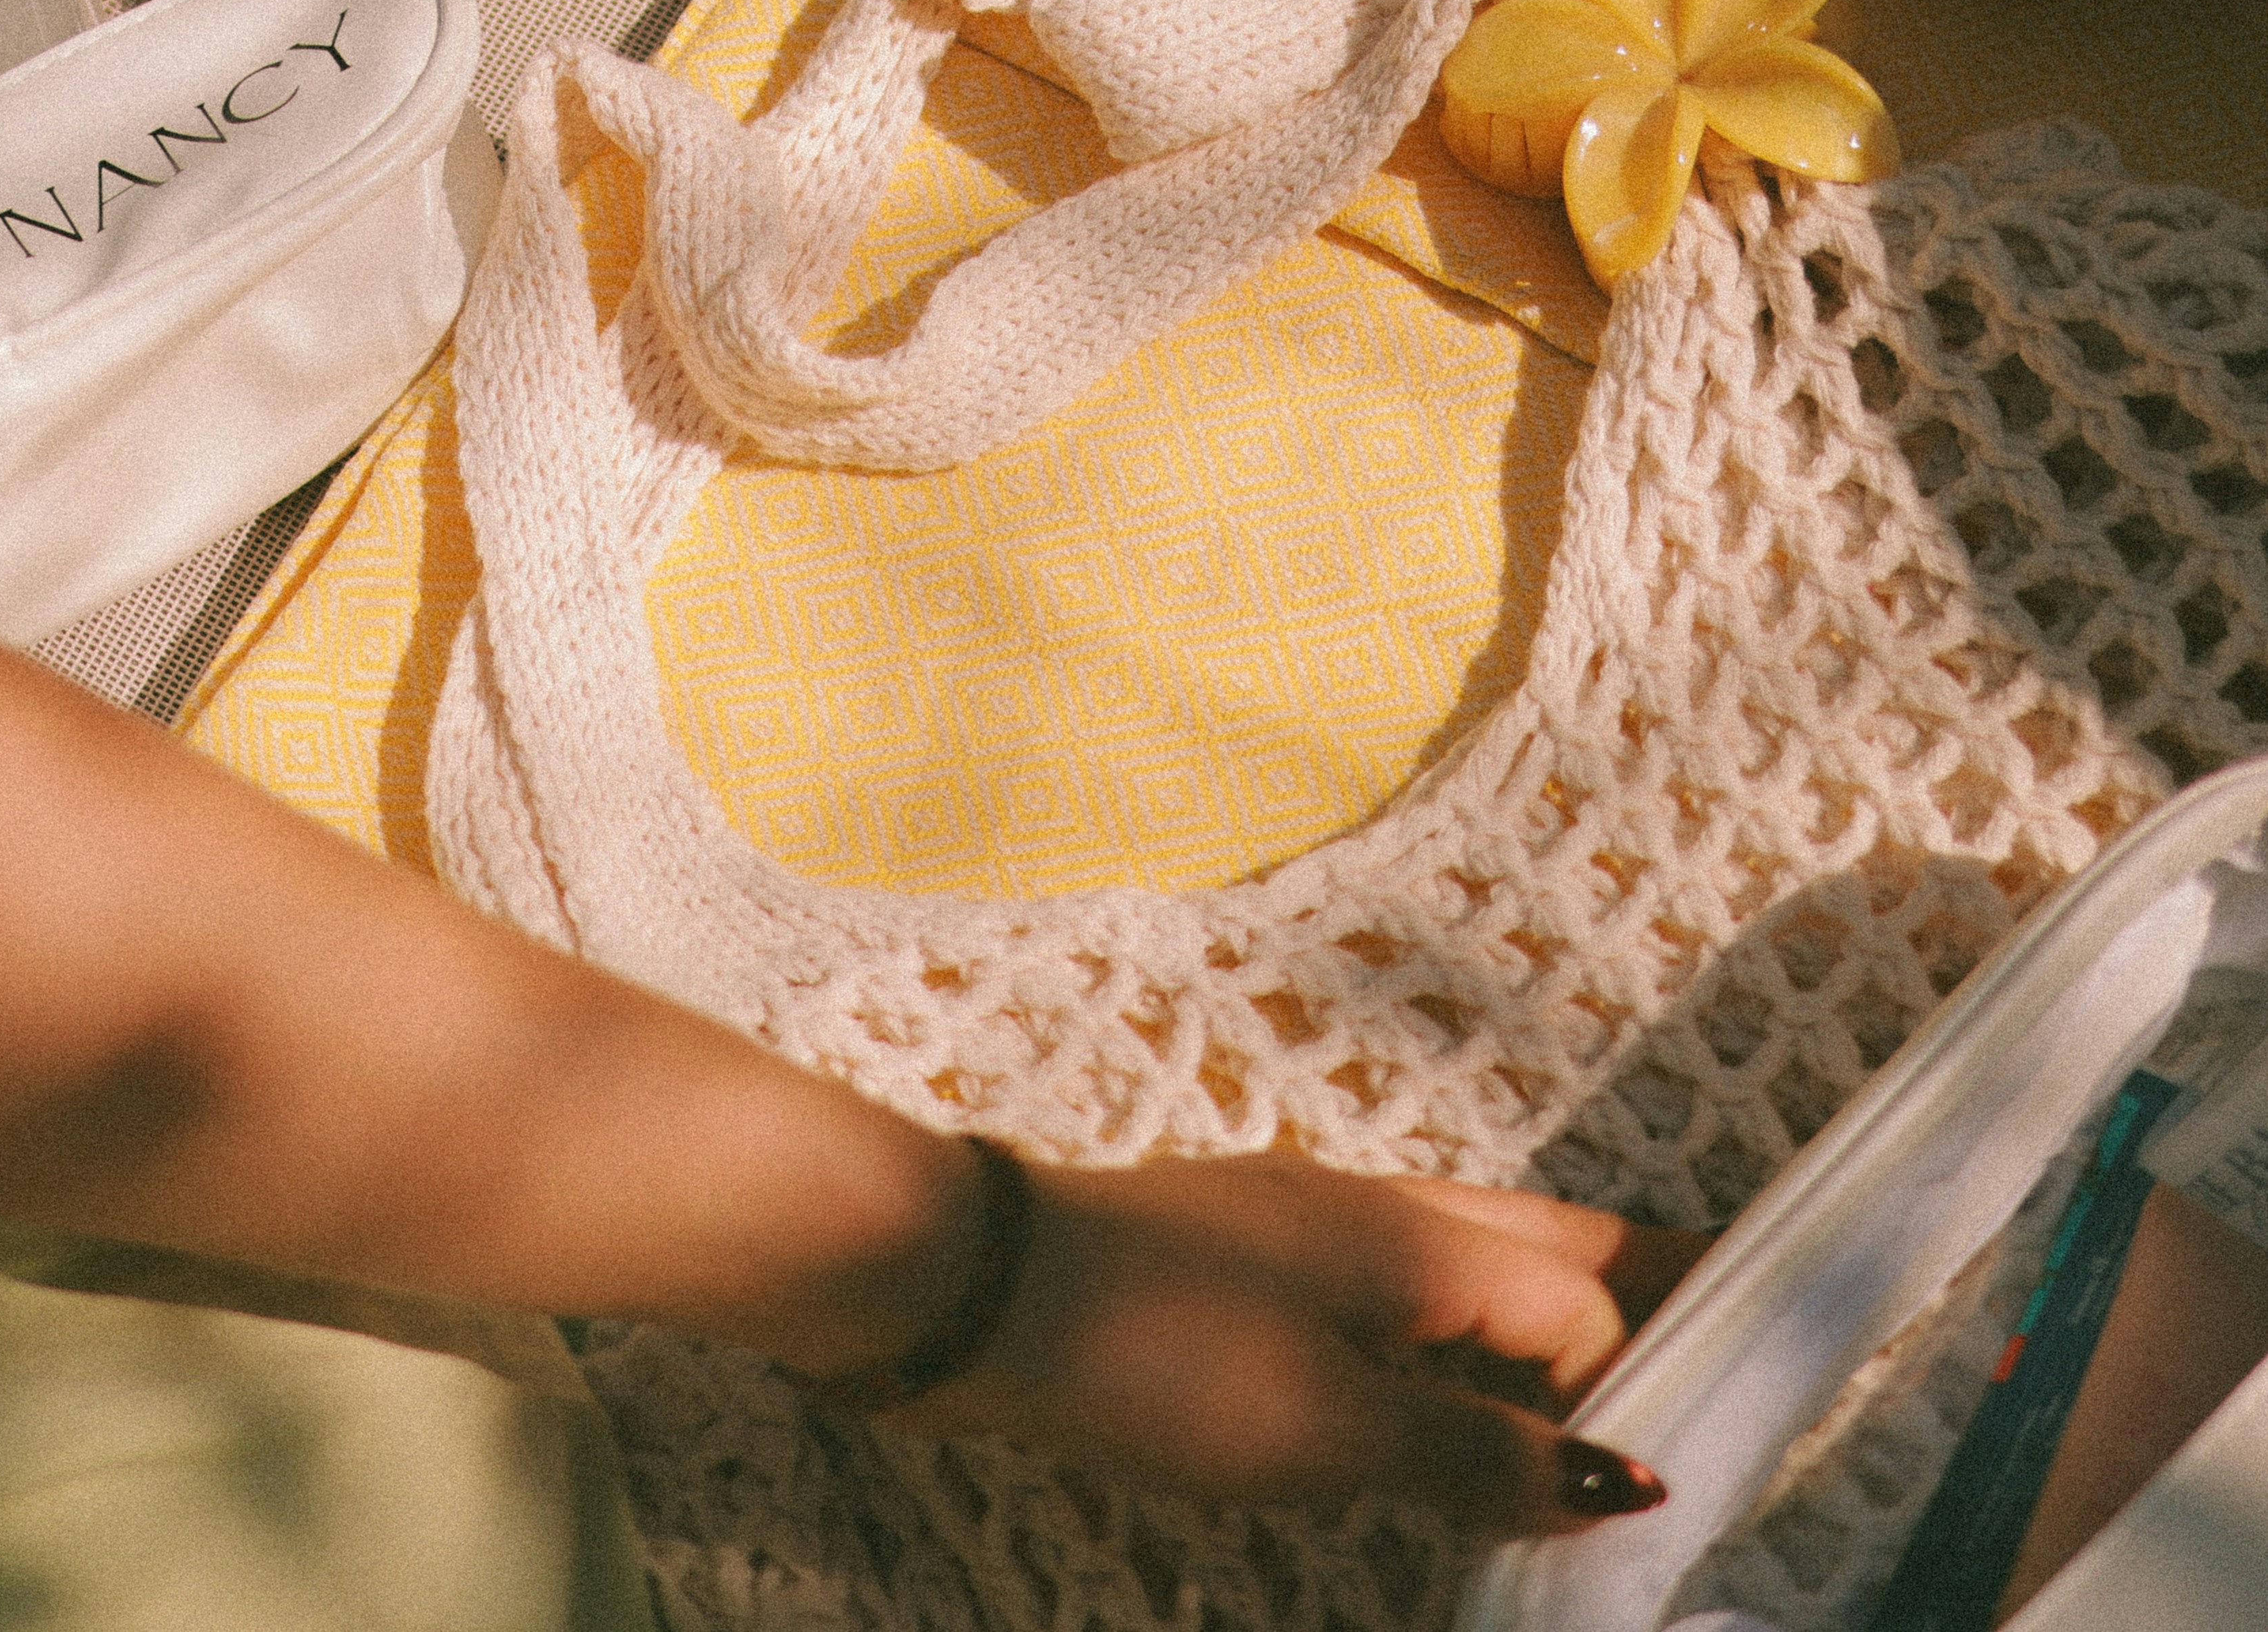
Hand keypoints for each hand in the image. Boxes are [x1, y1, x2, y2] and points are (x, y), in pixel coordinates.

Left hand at [901, 1152, 1704, 1533]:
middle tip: (1719, 1316)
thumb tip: (1617, 1477)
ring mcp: (1289, 1228)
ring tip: (1590, 1374)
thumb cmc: (1153, 1354)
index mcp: (1415, 1240)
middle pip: (1535, 1243)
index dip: (1630, 1379)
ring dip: (1531, 1310)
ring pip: (1453, 1260)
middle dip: (1631, 1283)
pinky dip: (1435, 1333)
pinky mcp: (1224, 1265)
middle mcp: (1366, 1210)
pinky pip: (1374, 1290)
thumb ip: (1474, 1450)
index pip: (1573, 1303)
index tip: (1683, 1455)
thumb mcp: (1330, 1429)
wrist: (967, 1291)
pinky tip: (1424, 1385)